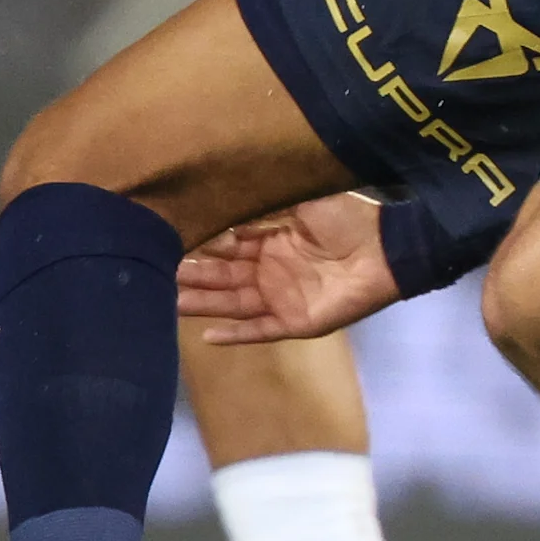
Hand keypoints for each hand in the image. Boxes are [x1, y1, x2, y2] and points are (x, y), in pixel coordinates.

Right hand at [178, 194, 401, 341]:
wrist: (386, 250)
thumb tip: (223, 210)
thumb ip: (264, 209)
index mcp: (270, 240)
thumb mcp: (302, 203)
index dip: (200, 244)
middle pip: (222, 275)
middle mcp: (269, 269)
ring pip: (232, 303)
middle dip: (191, 274)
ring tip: (168, 301)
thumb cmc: (347, 218)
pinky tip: (206, 337)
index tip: (167, 239)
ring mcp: (280, 298)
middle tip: (153, 271)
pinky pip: (259, 331)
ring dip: (202, 303)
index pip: (226, 244)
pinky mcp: (294, 322)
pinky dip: (235, 335)